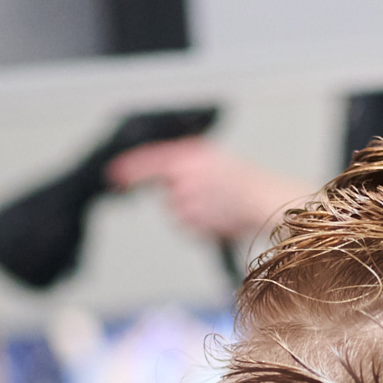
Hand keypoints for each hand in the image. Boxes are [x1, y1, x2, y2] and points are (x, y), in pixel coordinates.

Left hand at [107, 137, 311, 241]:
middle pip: (166, 193)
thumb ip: (185, 166)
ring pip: (177, 213)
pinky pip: (188, 227)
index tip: (113, 176)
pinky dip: (202, 226)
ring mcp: (189, 199)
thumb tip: (161, 179)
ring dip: (194, 214)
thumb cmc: (246, 182)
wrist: (268, 200)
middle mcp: (186, 174)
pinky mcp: (194, 221)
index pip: (151, 159)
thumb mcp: (214, 161)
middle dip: (182, 197)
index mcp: (191, 154)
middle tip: (210, 196)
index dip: (130, 168)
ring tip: (220, 207)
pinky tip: (221, 217)